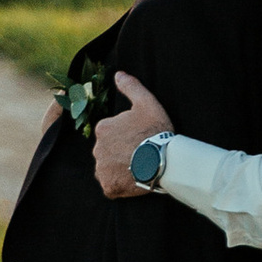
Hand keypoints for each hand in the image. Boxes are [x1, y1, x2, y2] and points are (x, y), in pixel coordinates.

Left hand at [92, 72, 168, 197]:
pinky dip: (119, 185)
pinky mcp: (109, 186)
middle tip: (140, 154)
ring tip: (138, 168)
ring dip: (119, 168)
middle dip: (120, 152)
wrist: (164, 160)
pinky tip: (133, 180)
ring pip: (108, 168)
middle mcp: (97, 149)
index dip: (126, 136)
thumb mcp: (146, 103)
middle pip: (108, 150)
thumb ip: (131, 87)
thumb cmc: (155, 131)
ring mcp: (102, 169)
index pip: (110, 132)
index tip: (140, 139)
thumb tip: (118, 74)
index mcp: (103, 128)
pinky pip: (110, 186)